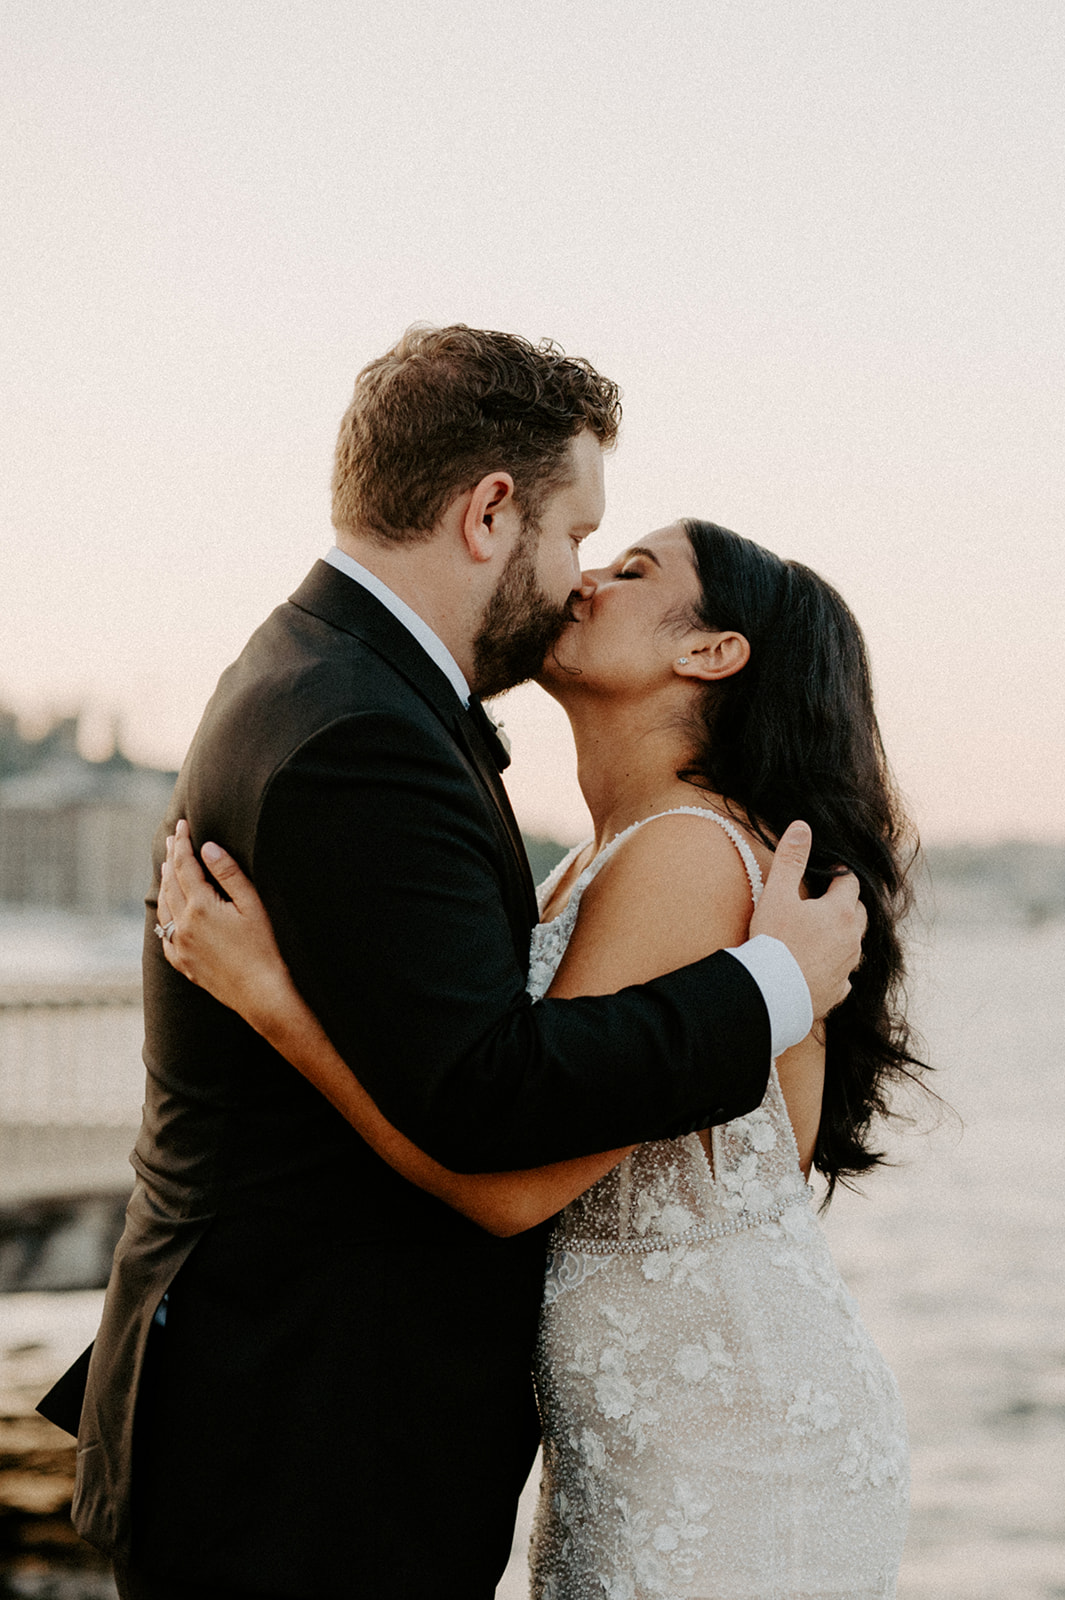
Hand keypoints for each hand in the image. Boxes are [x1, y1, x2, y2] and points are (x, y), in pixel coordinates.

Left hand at [158, 820, 294, 1027]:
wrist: (262, 994)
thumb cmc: (265, 948)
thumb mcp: (252, 905)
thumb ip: (229, 874)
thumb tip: (207, 848)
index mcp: (201, 907)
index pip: (185, 866)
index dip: (183, 843)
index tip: (182, 825)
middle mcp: (184, 925)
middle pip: (171, 883)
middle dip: (172, 858)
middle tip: (174, 838)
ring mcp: (181, 946)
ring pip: (164, 908)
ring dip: (165, 884)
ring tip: (166, 867)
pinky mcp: (184, 964)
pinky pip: (165, 936)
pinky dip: (164, 918)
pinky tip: (167, 913)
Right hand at [750, 820, 865, 1021]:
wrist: (771, 993)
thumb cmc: (773, 941)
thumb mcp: (777, 894)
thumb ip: (791, 859)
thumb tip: (803, 826)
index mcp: (840, 912)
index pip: (850, 883)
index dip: (840, 874)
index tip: (829, 871)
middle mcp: (851, 940)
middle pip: (859, 914)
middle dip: (848, 904)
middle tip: (829, 900)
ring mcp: (847, 968)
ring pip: (855, 945)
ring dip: (844, 937)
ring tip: (826, 933)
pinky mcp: (837, 991)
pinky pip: (844, 978)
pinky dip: (836, 970)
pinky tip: (823, 970)